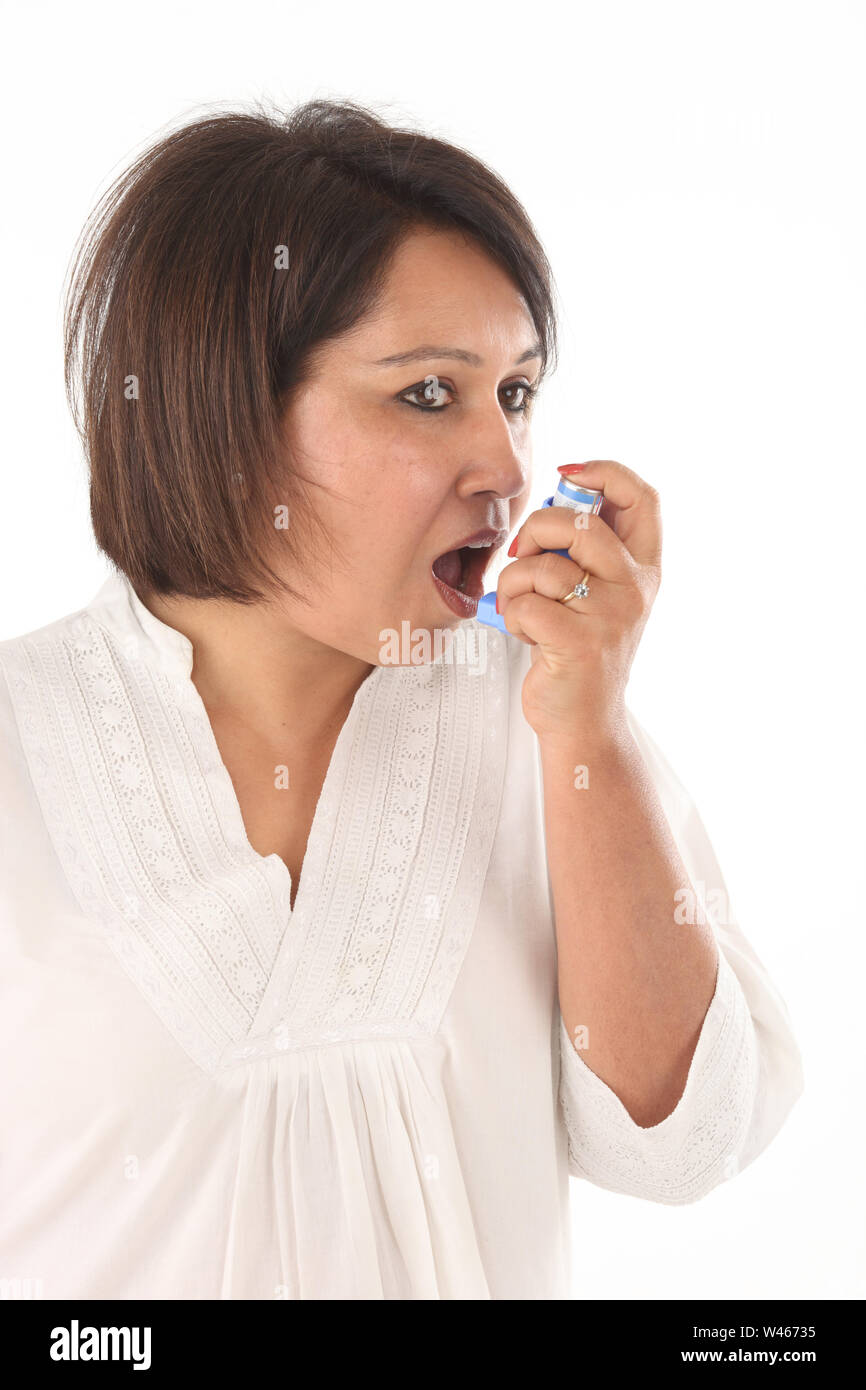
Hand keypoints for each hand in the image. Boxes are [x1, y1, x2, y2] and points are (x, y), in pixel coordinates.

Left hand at [497, 460, 661, 743]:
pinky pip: (524, 604)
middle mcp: (635, 588)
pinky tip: (526, 635)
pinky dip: (511, 617)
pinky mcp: (578, 642)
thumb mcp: (597, 594)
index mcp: (644, 569)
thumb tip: (559, 495)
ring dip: (514, 585)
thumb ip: (587, 550)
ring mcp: (610, 616)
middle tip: (522, 557)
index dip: (603, 472)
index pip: (642, 496)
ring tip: (524, 609)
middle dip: (535, 530)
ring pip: (542, 566)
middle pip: (579, 521)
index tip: (566, 474)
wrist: (584, 722)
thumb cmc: (578, 651)